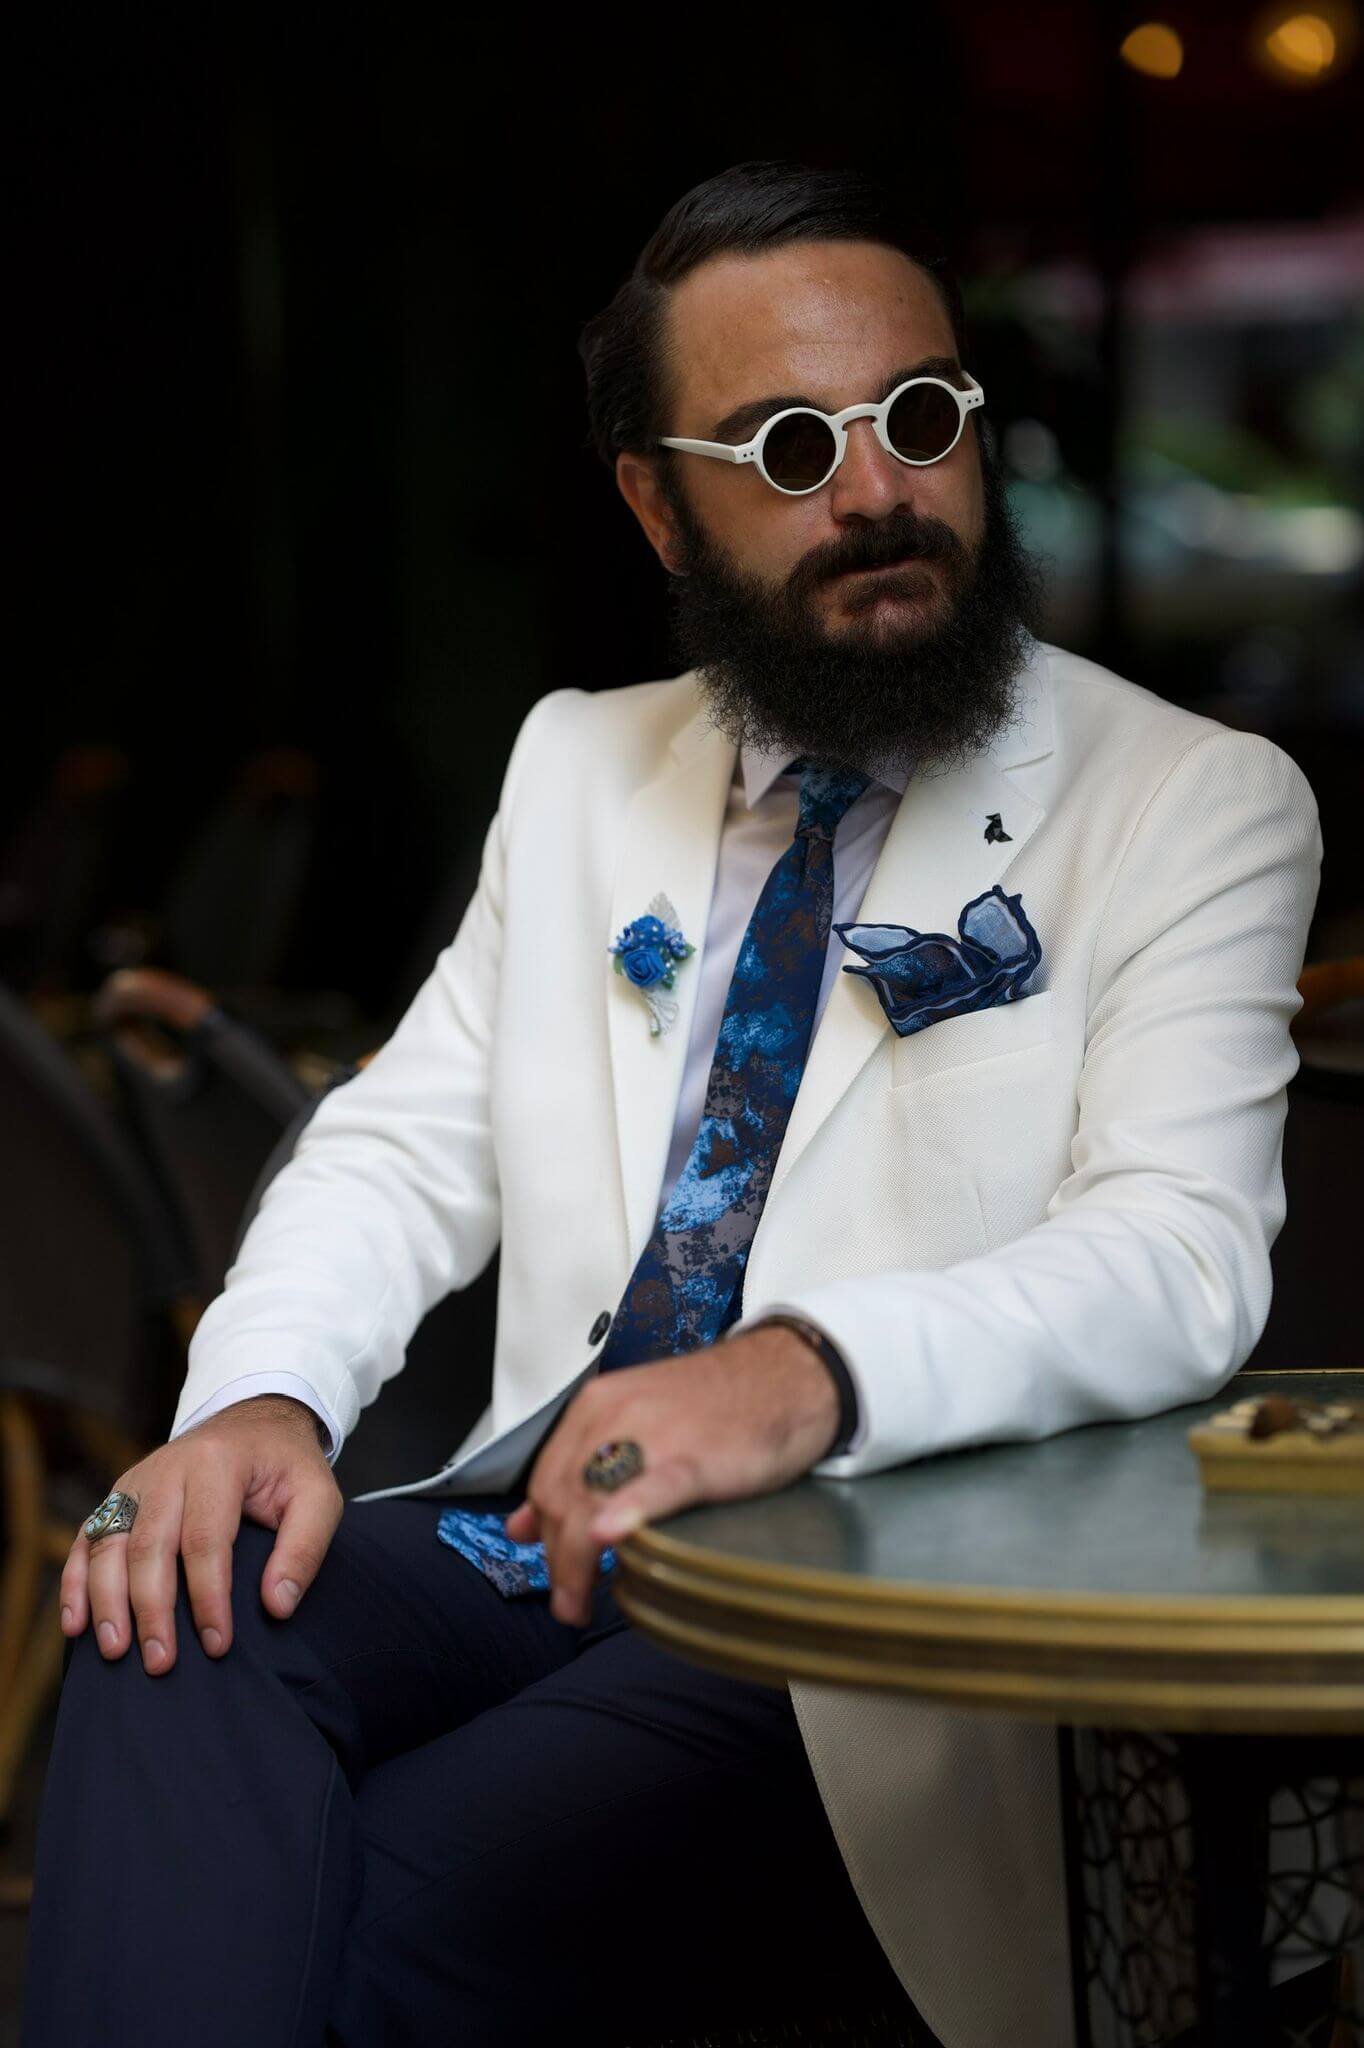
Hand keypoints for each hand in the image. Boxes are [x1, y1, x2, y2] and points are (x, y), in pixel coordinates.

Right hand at [59, 1394, 342, 1675]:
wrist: (253, 1422)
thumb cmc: (285, 1467)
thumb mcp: (317, 1495)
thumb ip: (304, 1547)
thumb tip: (277, 1606)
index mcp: (217, 1464)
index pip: (205, 1539)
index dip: (208, 1597)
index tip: (217, 1644)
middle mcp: (168, 1469)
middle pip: (149, 1546)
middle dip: (153, 1609)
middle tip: (161, 1662)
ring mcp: (136, 1482)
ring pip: (108, 1544)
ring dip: (107, 1601)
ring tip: (116, 1651)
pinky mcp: (118, 1496)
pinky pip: (87, 1539)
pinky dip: (76, 1583)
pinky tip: (77, 1624)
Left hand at [503, 1324, 838, 1625]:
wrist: (785, 1373)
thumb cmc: (716, 1405)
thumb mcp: (634, 1425)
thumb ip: (578, 1469)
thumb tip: (522, 1526)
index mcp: (596, 1407)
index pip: (547, 1480)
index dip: (544, 1533)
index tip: (552, 1567)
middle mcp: (613, 1416)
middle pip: (562, 1498)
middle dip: (557, 1559)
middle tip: (569, 1603)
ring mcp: (654, 1436)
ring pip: (594, 1501)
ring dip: (577, 1563)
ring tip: (579, 1606)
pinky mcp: (695, 1457)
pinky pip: (654, 1486)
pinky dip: (629, 1510)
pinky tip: (611, 1533)